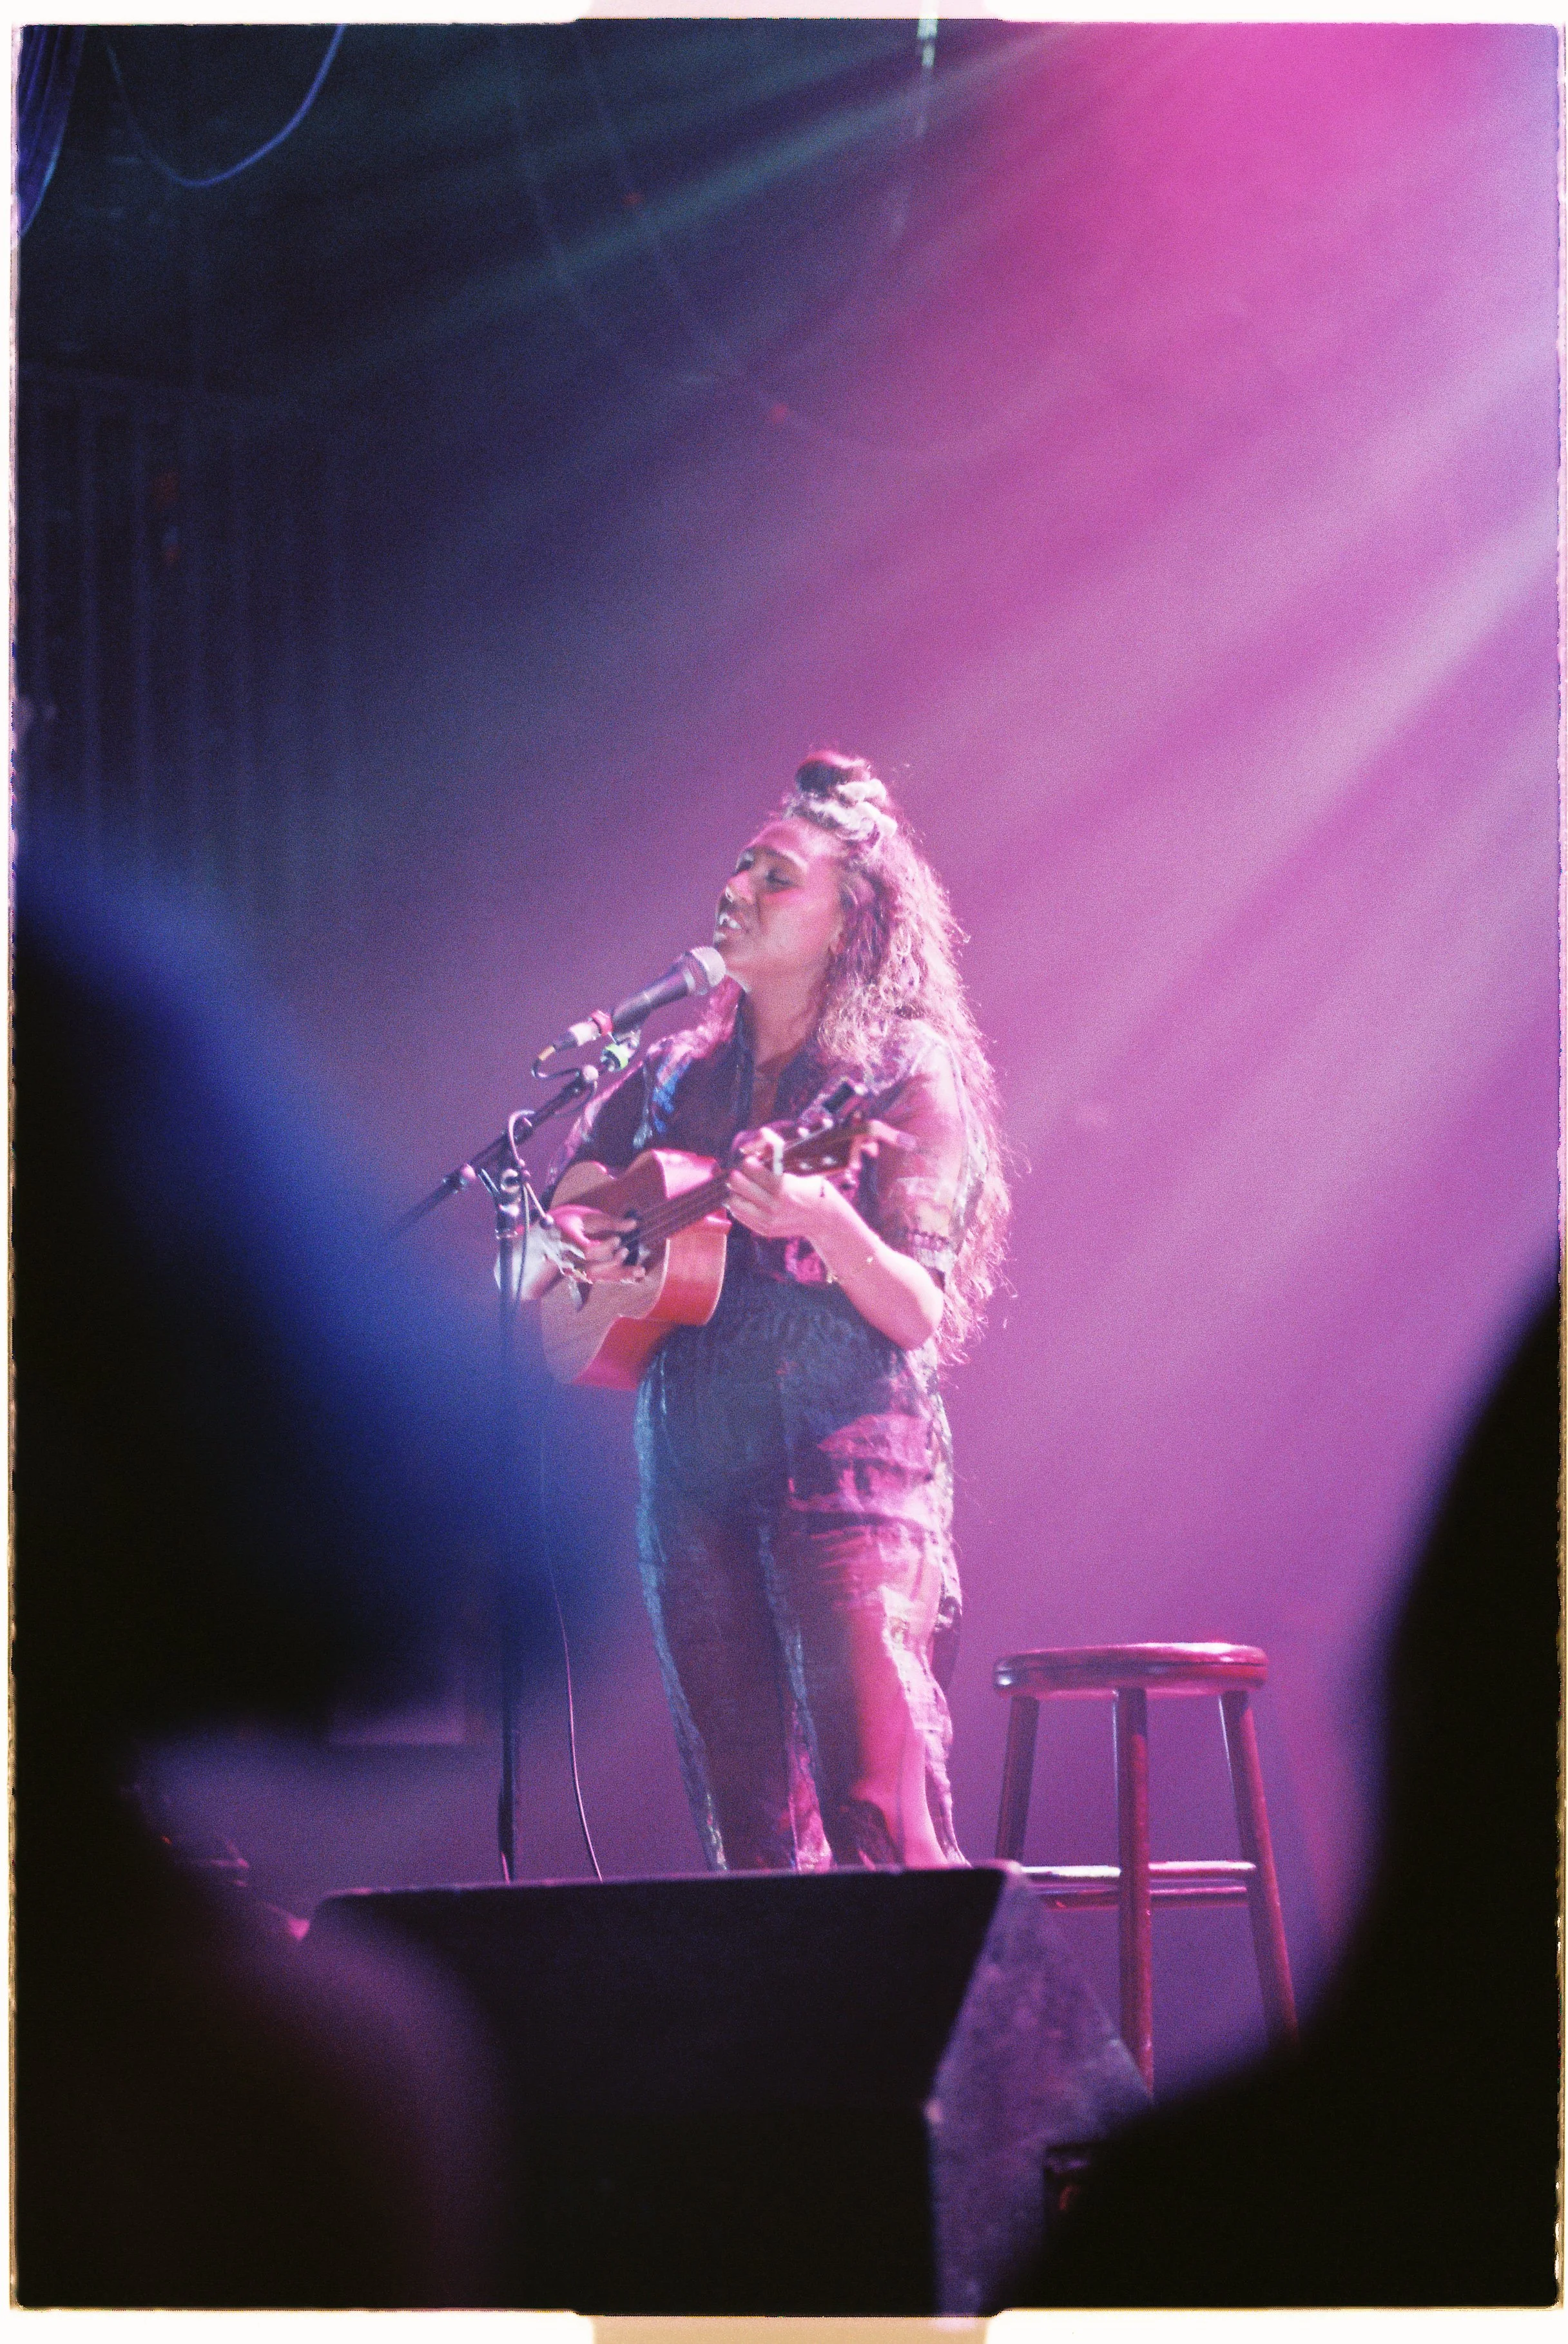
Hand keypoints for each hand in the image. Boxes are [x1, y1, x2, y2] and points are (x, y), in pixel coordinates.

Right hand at [546, 1202, 645, 1283]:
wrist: (543, 1241)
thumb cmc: (567, 1223)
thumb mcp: (585, 1217)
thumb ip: (609, 1221)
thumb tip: (634, 1223)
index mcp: (566, 1241)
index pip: (587, 1250)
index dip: (604, 1247)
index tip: (618, 1240)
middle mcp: (567, 1259)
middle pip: (591, 1269)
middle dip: (613, 1264)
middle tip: (628, 1253)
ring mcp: (572, 1270)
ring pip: (597, 1277)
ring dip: (619, 1275)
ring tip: (640, 1271)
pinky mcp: (578, 1276)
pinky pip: (598, 1279)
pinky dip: (616, 1278)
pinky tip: (632, 1276)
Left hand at [725, 1154, 844, 1244]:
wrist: (826, 1219)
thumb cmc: (814, 1188)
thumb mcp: (803, 1166)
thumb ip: (778, 1149)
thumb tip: (757, 1137)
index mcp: (784, 1186)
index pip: (751, 1168)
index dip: (749, 1162)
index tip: (752, 1160)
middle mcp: (774, 1205)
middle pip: (737, 1184)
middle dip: (738, 1174)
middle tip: (743, 1172)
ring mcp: (768, 1220)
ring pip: (734, 1202)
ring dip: (735, 1191)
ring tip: (743, 1186)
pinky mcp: (765, 1229)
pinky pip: (740, 1215)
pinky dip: (739, 1204)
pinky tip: (746, 1198)